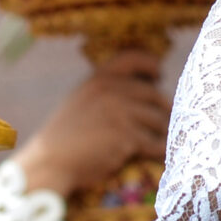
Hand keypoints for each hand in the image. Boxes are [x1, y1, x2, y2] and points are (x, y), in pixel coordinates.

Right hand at [14, 51, 169, 197]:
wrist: (52, 162)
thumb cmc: (65, 137)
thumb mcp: (81, 100)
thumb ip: (105, 91)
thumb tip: (143, 87)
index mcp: (99, 79)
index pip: (133, 58)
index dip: (151, 64)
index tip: (158, 75)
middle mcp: (111, 91)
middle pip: (154, 94)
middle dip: (164, 108)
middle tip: (168, 119)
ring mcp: (120, 113)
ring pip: (158, 120)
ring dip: (162, 133)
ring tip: (160, 141)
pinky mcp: (127, 138)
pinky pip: (155, 144)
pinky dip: (159, 151)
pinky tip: (158, 155)